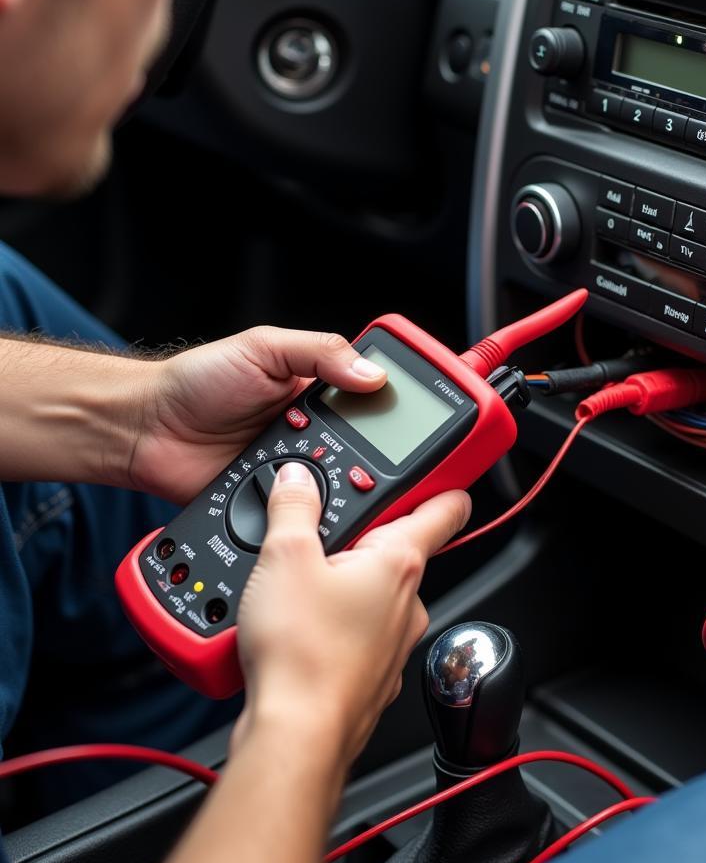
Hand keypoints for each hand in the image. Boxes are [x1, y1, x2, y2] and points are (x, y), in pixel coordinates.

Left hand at [127, 326, 386, 502]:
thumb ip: (320, 352)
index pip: (368, 401)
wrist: (144, 430)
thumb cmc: (196, 382)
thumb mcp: (264, 347)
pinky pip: (303, 515)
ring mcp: (293, 471)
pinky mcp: (274, 505)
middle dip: (366, 454)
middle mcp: (311, 433)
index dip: (388, 409)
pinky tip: (307, 503)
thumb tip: (373, 373)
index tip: (404, 415)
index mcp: (316, 393)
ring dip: (336, 483)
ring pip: (338, 486)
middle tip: (351, 448)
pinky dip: (308, 513)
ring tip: (321, 472)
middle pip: (362, 450)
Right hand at [232, 464, 470, 772]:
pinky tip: (294, 632)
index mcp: (399, 562)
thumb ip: (294, 508)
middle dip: (358, 541)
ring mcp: (393, 643)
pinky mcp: (370, 675)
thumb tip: (298, 480)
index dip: (443, 484)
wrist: (295, 738)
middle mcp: (409, 602)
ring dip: (339, 588)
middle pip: (394, 551)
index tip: (445, 472)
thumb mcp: (284, 557)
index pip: (444, 508)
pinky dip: (330, 628)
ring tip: (292, 593)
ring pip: (371, 597)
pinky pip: (354, 636)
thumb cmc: (302, 656)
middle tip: (316, 537)